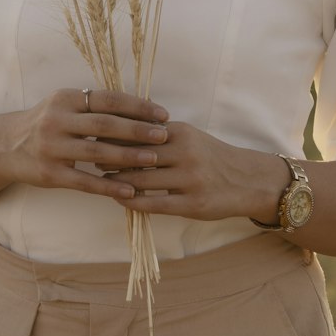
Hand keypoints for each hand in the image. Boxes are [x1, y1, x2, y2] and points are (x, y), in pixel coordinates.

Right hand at [8, 88, 170, 202]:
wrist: (5, 147)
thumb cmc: (45, 123)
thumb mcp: (64, 106)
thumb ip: (95, 106)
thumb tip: (143, 107)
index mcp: (65, 99)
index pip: (108, 99)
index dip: (137, 106)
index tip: (162, 114)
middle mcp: (56, 120)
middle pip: (105, 124)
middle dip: (138, 130)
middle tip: (163, 136)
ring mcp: (51, 148)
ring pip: (96, 152)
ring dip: (128, 156)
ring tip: (153, 160)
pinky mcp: (50, 174)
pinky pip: (84, 181)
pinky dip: (108, 186)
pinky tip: (129, 190)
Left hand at [103, 121, 288, 221]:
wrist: (247, 180)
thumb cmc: (210, 157)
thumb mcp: (187, 138)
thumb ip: (158, 136)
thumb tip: (116, 133)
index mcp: (180, 133)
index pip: (138, 132)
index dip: (113, 136)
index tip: (92, 136)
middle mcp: (184, 153)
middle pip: (135, 155)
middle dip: (109, 158)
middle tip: (89, 159)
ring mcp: (189, 180)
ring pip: (141, 181)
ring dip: (117, 182)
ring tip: (101, 182)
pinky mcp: (192, 204)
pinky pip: (154, 204)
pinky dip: (133, 202)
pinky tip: (121, 200)